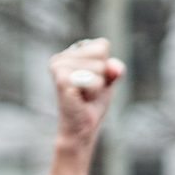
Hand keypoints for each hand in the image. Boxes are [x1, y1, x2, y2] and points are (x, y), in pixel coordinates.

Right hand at [49, 38, 123, 153]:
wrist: (81, 128)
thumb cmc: (91, 104)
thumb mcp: (107, 81)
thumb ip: (113, 70)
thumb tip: (115, 68)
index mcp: (70, 53)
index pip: (102, 45)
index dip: (105, 66)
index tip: (92, 80)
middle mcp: (61, 57)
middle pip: (101, 54)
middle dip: (101, 76)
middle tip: (87, 91)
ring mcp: (59, 67)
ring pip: (99, 68)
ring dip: (97, 86)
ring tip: (83, 95)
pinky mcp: (62, 79)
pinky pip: (94, 80)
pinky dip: (94, 92)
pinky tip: (81, 99)